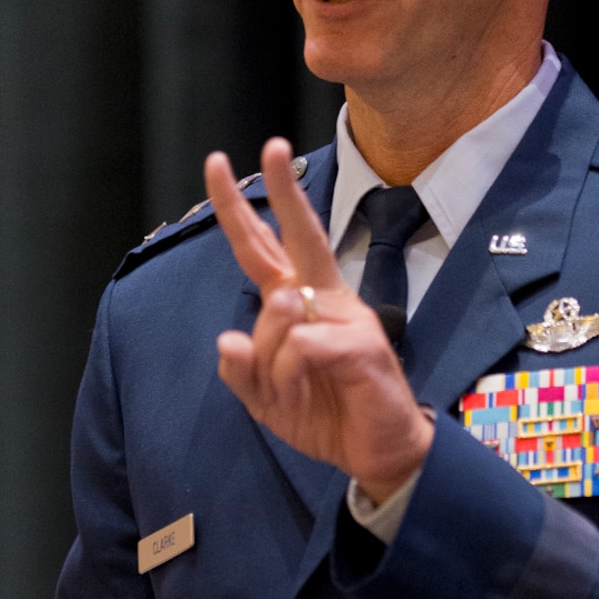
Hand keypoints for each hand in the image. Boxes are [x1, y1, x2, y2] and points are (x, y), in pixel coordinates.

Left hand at [206, 137, 433, 502]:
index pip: (265, 249)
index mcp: (300, 304)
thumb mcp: (266, 399)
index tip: (220, 164)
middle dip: (284, 191)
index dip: (241, 210)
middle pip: (298, 236)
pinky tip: (307, 393)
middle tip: (272, 146)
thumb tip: (227, 339)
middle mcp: (325, 299)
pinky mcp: (362, 344)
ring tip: (291, 394)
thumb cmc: (326, 415)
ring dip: (269, 364)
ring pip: (280, 314)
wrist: (378, 453)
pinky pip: (301, 347)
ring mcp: (348, 317)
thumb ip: (241, 370)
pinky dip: (289, 377)